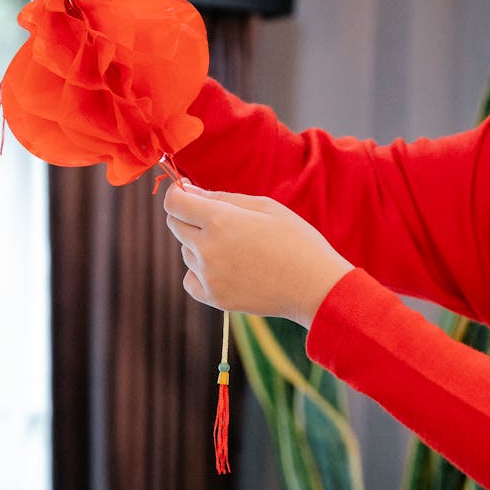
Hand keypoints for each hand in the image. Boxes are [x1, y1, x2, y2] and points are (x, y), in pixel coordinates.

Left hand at [164, 182, 353, 327]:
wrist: (315, 287)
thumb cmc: (295, 240)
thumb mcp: (264, 206)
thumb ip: (222, 197)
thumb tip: (190, 192)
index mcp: (219, 220)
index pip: (174, 202)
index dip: (177, 193)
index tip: (187, 192)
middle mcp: (207, 248)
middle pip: (175, 225)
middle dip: (188, 216)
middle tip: (217, 218)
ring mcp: (209, 276)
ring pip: (185, 251)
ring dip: (198, 244)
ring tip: (235, 247)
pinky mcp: (214, 298)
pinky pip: (190, 278)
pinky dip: (199, 272)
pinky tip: (224, 268)